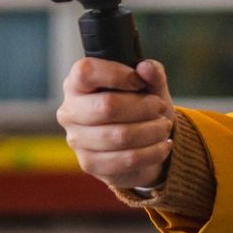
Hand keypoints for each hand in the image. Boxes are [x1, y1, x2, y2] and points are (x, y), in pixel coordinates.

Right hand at [55, 57, 175, 190]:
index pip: (86, 72)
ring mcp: (77, 140)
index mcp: (76, 84)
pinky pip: (127, 159)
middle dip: (144, 107)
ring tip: (163, 127)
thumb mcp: (149, 86)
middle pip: (107, 106)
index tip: (140, 82)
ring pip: (120, 136)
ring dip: (152, 131)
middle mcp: (70, 111)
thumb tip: (147, 68)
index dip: (118, 74)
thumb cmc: (138, 107)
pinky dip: (153, 152)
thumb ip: (151, 73)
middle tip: (159, 107)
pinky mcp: (90, 164)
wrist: (138, 144)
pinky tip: (162, 145)